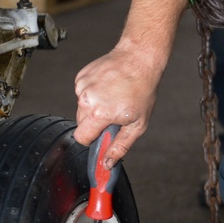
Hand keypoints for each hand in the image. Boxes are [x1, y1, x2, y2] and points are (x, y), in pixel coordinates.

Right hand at [73, 0, 187, 166]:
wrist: (138, 59)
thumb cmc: (142, 90)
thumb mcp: (137, 124)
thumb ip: (120, 146)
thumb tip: (107, 163)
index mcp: (99, 113)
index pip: (82, 137)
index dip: (92, 140)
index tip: (102, 137)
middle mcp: (86, 100)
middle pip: (81, 124)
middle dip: (95, 124)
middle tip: (114, 115)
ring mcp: (82, 86)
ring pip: (82, 108)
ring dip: (95, 108)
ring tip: (113, 98)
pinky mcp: (81, 77)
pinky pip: (83, 93)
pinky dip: (93, 94)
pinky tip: (108, 87)